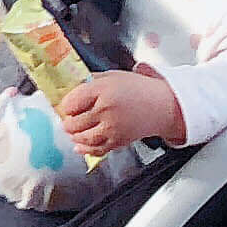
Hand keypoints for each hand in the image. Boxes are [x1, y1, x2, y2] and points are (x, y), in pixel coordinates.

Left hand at [54, 69, 180, 162]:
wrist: (161, 105)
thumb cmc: (137, 89)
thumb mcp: (111, 76)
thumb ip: (90, 81)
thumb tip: (70, 87)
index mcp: (102, 90)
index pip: (71, 103)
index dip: (66, 106)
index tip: (66, 106)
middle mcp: (106, 110)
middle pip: (74, 123)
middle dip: (68, 122)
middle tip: (67, 120)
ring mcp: (112, 128)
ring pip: (83, 138)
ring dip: (74, 136)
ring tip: (72, 132)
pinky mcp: (118, 142)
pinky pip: (97, 150)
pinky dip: (86, 150)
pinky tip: (80, 146)